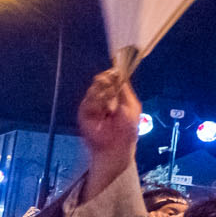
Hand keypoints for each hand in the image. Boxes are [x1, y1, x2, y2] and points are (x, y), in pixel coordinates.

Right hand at [77, 71, 140, 197]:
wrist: (116, 147)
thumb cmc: (127, 130)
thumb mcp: (131, 106)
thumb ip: (124, 89)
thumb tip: (118, 72)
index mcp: (116, 96)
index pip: (112, 79)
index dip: (113, 73)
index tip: (114, 69)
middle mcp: (104, 98)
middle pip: (101, 80)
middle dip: (106, 81)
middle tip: (111, 87)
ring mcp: (93, 104)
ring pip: (94, 89)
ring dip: (102, 94)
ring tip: (109, 107)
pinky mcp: (84, 112)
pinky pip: (88, 101)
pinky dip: (95, 102)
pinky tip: (102, 109)